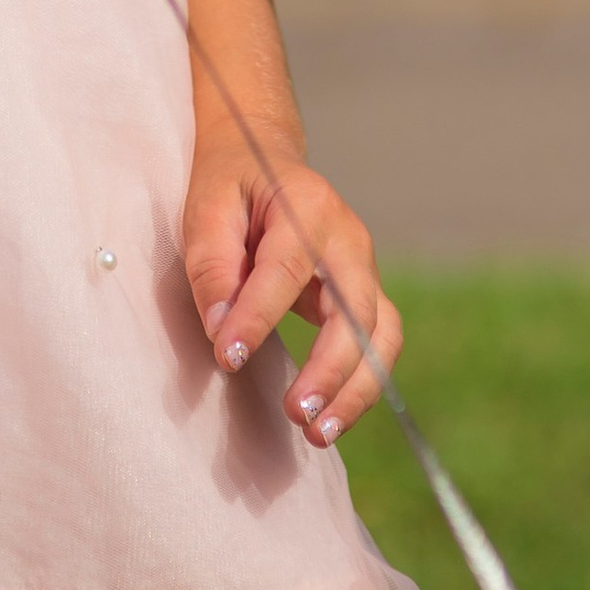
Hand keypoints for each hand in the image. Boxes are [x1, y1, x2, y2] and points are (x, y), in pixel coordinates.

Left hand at [182, 133, 400, 447]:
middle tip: (294, 414)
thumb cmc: (230, 183)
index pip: (285, 269)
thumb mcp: (207, 206)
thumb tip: (222, 331)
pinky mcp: (366, 294)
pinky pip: (377, 347)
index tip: (228, 358)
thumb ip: (212, 265)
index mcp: (307, 204)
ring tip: (316, 434)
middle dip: (330, 370)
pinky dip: (361, 387)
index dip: (257, 318)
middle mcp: (348, 236)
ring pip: (381, 337)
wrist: (262, 155)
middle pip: (355, 311)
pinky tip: (329, 418)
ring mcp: (364, 266)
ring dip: (356, 391)